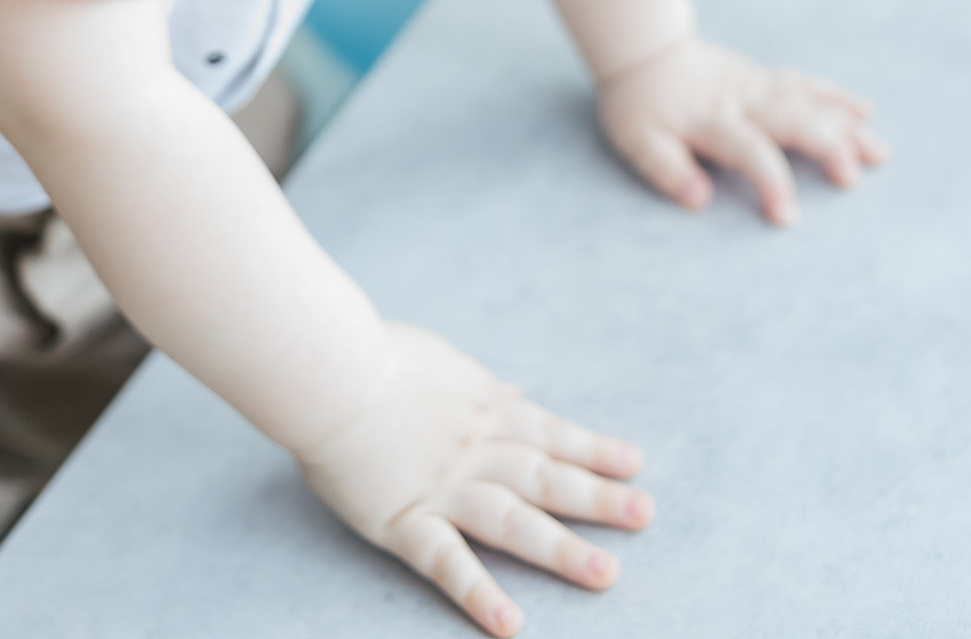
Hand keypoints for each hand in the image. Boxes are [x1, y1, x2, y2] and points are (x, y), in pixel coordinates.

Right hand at [294, 321, 651, 634]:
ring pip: (512, 520)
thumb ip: (479, 386)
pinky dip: (478, 592)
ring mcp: (441, 486)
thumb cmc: (372, 357)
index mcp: (481, 408)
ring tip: (604, 575)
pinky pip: (446, 561)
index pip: (548, 432)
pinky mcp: (402, 519)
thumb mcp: (439, 362)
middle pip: (544, 476)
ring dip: (560, 548)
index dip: (592, 450)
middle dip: (597, 498)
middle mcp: (473, 449)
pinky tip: (510, 623)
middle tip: (645, 515)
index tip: (635, 464)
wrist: (325, 370)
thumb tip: (512, 391)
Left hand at [597, 33, 890, 224]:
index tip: (786, 217)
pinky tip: (865, 112)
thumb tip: (698, 200)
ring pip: (809, 103)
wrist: (642, 48)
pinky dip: (836, 97)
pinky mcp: (763, 79)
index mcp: (713, 121)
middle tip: (853, 179)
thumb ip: (667, 170)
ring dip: (845, 127)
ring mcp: (757, 86)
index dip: (770, 183)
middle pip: (793, 121)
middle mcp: (743, 101)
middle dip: (826, 148)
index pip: (749, 152)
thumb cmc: (639, 103)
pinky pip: (806, 85)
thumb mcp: (638, 141)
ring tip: (879, 153)